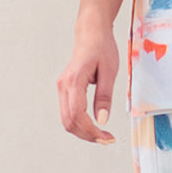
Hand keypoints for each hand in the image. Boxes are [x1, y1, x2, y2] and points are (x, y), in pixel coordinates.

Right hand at [57, 22, 118, 144]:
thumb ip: (104, 97)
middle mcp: (63, 86)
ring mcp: (62, 88)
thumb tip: (102, 120)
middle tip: (107, 140)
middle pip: (69, 121)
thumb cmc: (101, 47)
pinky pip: (68, 112)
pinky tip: (93, 126)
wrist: (91, 33)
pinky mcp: (65, 89)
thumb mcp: (110, 72)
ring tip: (102, 135)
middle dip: (87, 135)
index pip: (77, 115)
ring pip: (66, 120)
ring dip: (83, 132)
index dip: (91, 131)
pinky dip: (79, 124)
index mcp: (74, 81)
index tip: (107, 137)